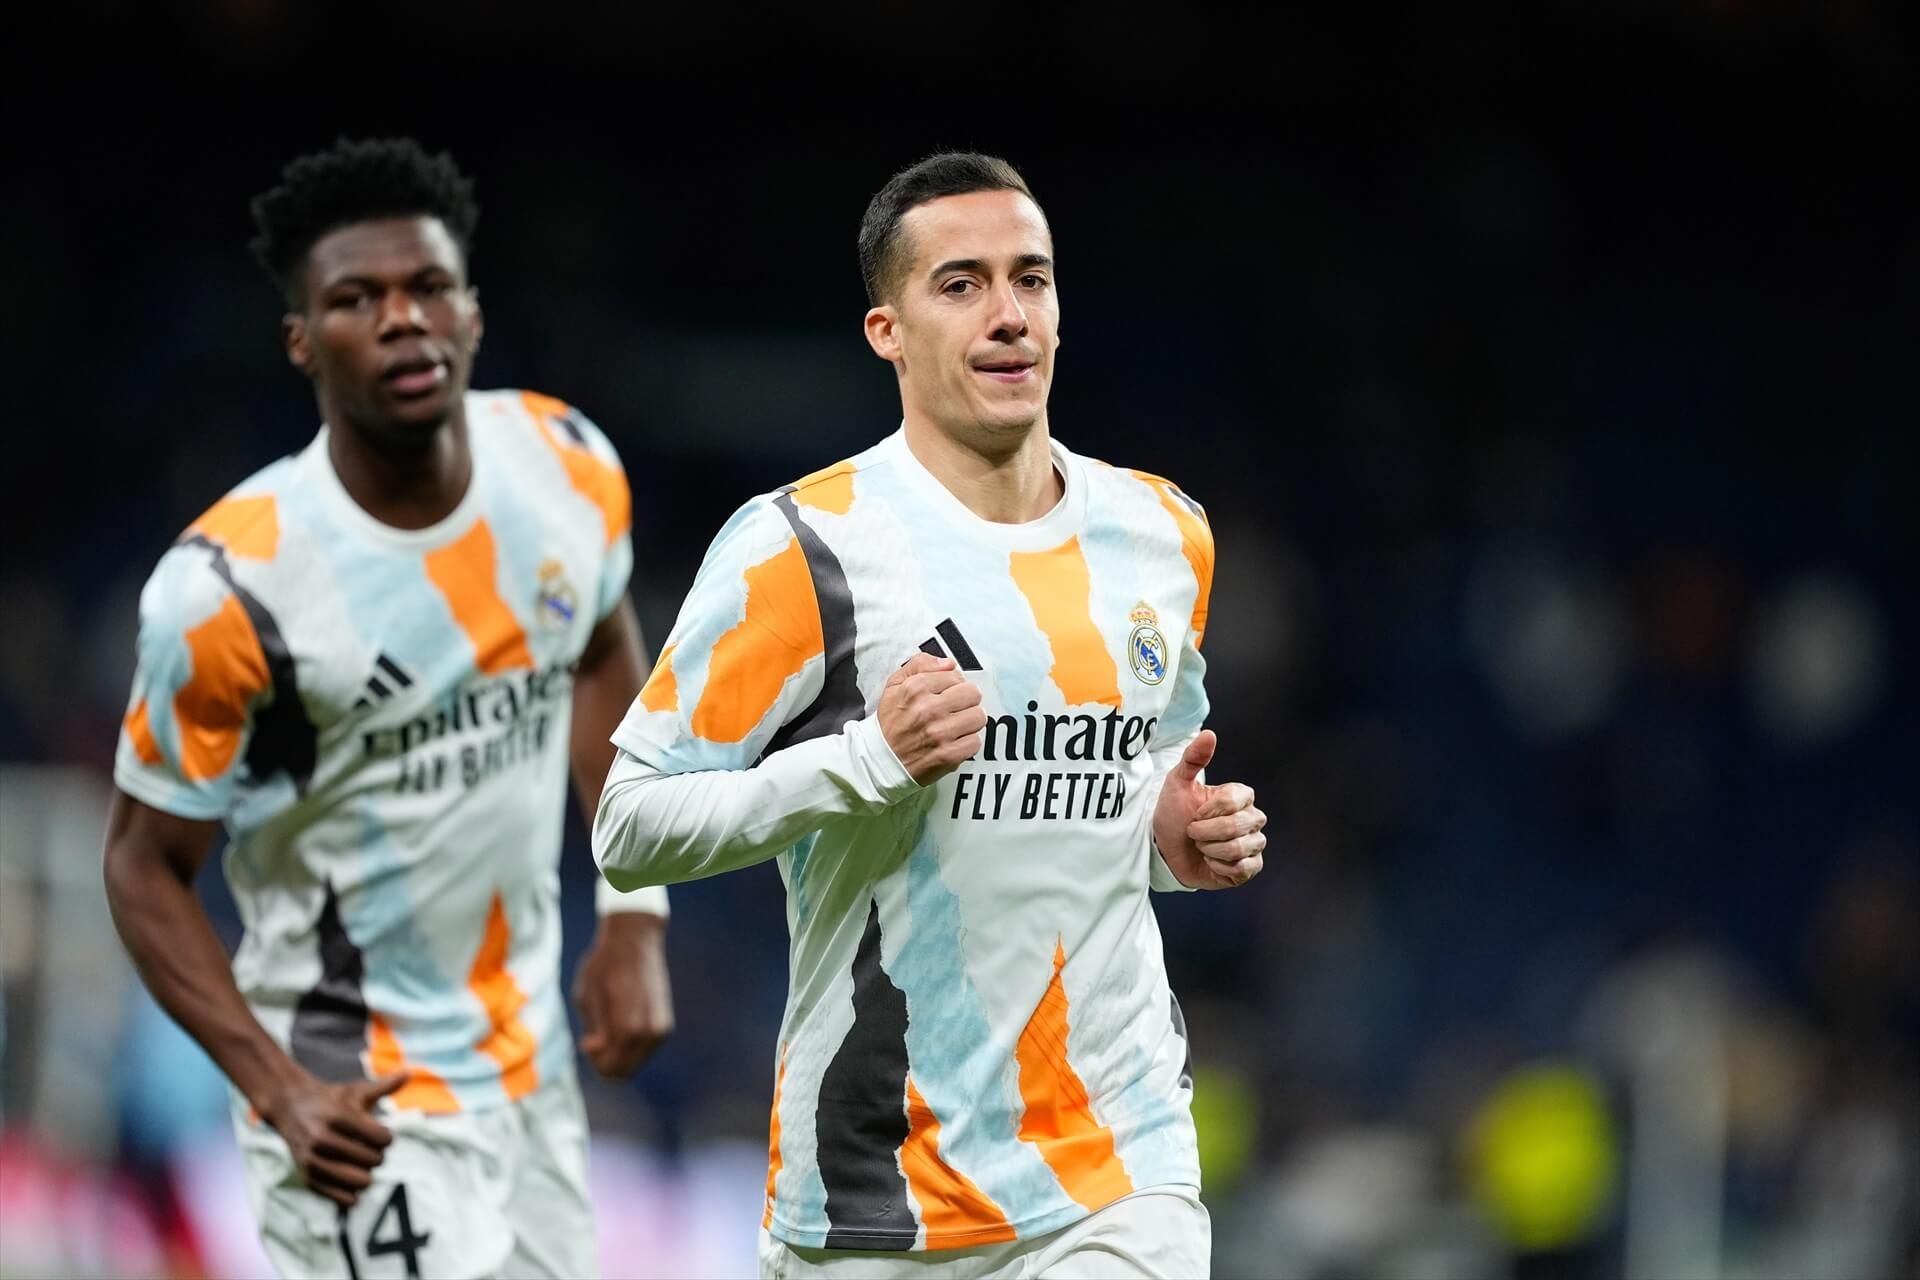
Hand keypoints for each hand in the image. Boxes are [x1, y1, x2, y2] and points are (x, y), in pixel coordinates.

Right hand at [260, 1071, 404, 1206]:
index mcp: (339, 1116)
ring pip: (360, 1182)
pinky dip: (353, 1193)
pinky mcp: (307, 1177)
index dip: (387, 1138)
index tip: (381, 1134)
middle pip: (373, 1160)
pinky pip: (342, 1198)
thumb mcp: (356, 1090)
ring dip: (367, 1174)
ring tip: (361, 1164)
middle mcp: (323, 1138)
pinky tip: (352, 1179)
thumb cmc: (331, 1098)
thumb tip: (409, 1072)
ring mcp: (312, 1160)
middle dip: (378, 1155)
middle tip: (369, 1148)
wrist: (289, 1106)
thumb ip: (384, 1085)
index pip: (382, 1138)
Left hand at [573, 912, 673, 1077]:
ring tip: (610, 1024)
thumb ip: (593, 1029)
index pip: (610, 1070)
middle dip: (607, 1062)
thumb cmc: (604, 966)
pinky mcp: (665, 1023)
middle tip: (596, 1037)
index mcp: (625, 1028)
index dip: (595, 1062)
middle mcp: (647, 1032)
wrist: (635, 941)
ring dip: (621, 1053)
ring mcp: (660, 1029)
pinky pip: (646, 1048)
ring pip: (636, 1061)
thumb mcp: (586, 997)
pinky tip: (624, 1020)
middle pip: (625, 1071)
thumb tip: (593, 1049)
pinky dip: (633, 1044)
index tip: (588, 1041)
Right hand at [878, 652, 985, 784]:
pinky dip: (967, 742)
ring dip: (969, 721)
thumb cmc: (890, 723)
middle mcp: (929, 709)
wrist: (881, 760)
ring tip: (955, 725)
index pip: (955, 675)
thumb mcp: (895, 685)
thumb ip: (920, 665)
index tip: (945, 693)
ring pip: (978, 717)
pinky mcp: (948, 755)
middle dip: (965, 700)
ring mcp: (940, 733)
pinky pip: (975, 742)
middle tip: (954, 709)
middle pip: (972, 694)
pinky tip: (953, 741)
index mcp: (916, 688)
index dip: (952, 684)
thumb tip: (948, 663)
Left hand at [1151, 730, 1265, 889]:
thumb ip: (1193, 758)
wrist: (1166, 850)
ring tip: (1202, 847)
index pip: (1234, 800)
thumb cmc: (1174, 815)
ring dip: (1210, 849)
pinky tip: (1210, 861)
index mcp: (1240, 796)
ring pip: (1238, 848)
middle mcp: (1253, 818)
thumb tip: (1209, 734)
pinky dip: (1219, 866)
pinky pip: (1242, 869)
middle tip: (1194, 832)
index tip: (1195, 813)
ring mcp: (1253, 843)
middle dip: (1206, 832)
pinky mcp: (1250, 867)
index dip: (1208, 810)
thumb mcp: (1177, 784)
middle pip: (1237, 826)